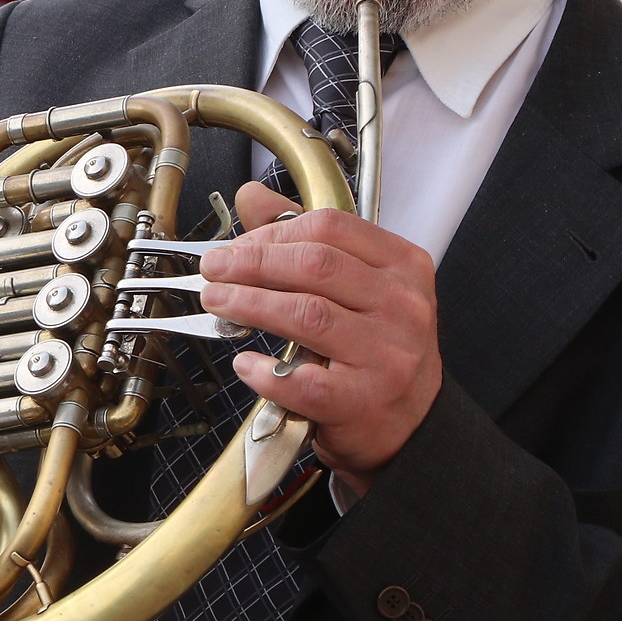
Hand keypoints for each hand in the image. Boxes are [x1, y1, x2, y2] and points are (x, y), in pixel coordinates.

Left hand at [200, 180, 443, 498]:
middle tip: (213, 270)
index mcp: (402, 266)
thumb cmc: (375, 348)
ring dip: (248, 304)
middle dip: (251, 263)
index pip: (330, 228)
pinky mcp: (361, 400)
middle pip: (314, 266)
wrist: (408, 423)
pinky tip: (243, 362)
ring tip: (217, 302)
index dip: (272, 232)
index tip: (236, 245)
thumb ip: (306, 238)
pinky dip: (263, 370)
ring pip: (305, 314)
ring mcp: (386, 354)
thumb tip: (253, 196)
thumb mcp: (357, 284)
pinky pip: (301, 380)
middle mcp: (402, 306)